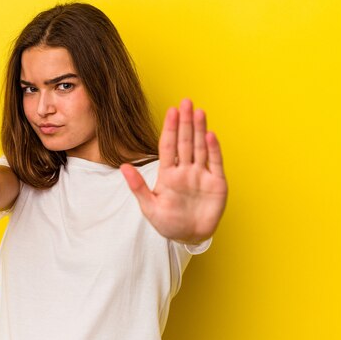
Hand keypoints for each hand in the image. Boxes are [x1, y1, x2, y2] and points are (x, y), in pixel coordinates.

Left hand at [120, 99, 227, 243]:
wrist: (189, 237)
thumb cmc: (168, 223)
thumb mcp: (149, 206)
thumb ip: (138, 186)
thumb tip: (123, 167)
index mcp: (168, 173)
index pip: (168, 146)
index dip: (170, 128)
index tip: (171, 111)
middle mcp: (186, 170)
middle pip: (186, 142)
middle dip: (185, 122)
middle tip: (186, 102)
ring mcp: (201, 175)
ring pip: (200, 148)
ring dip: (200, 130)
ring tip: (199, 112)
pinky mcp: (217, 183)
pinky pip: (215, 163)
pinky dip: (214, 150)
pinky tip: (211, 135)